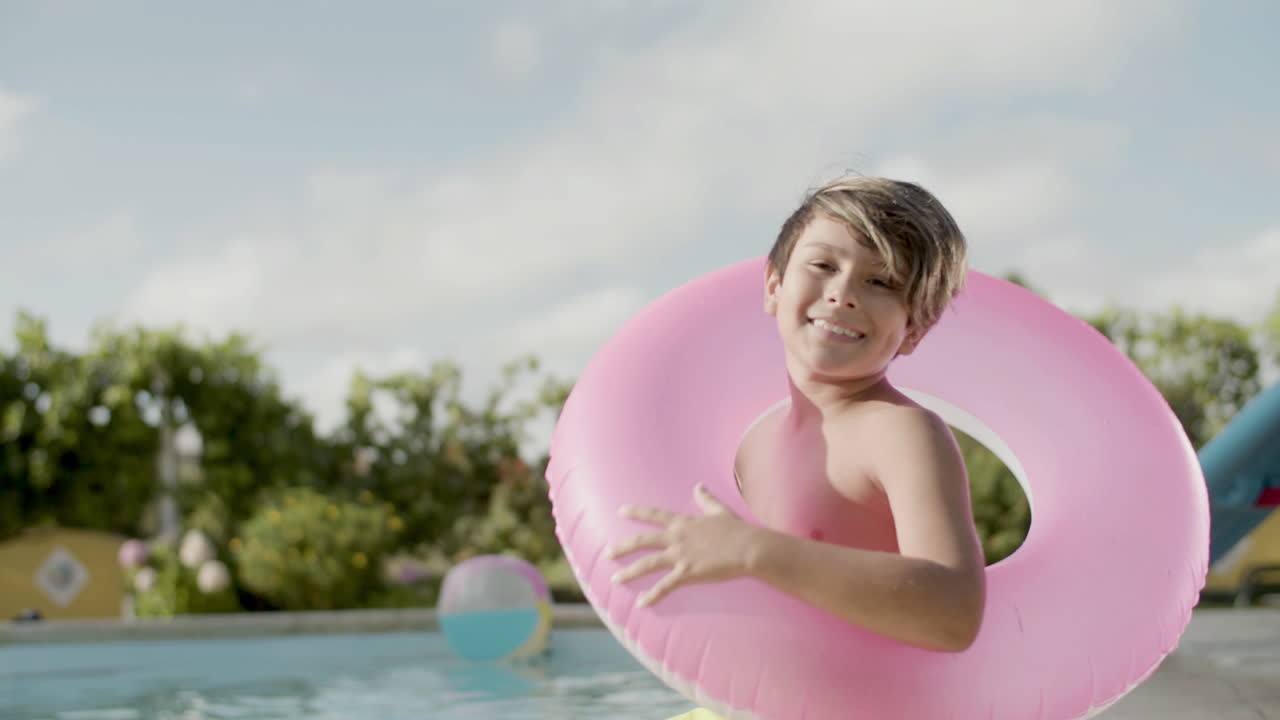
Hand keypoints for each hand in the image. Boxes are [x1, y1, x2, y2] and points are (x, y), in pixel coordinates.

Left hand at [608, 483, 759, 607]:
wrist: (749, 548)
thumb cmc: (738, 531)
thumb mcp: (720, 511)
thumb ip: (706, 500)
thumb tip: (699, 486)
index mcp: (684, 523)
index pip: (655, 515)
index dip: (637, 513)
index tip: (621, 511)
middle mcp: (677, 538)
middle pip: (643, 541)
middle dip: (623, 547)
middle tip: (607, 553)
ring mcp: (681, 555)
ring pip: (647, 564)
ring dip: (630, 572)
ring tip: (615, 580)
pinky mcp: (688, 573)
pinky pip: (665, 586)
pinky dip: (652, 596)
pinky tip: (641, 604)